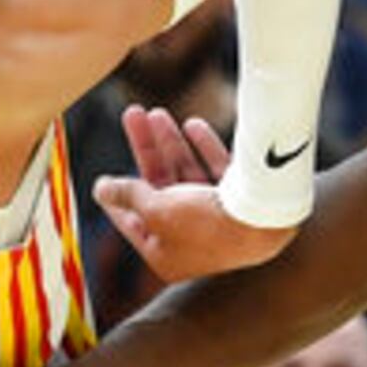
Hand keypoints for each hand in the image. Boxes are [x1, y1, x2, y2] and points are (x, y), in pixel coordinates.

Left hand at [92, 105, 297, 281]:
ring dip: (171, 142)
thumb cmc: (207, 224)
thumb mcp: (155, 209)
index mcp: (167, 254)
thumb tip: (101, 189)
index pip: (134, 222)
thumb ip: (128, 194)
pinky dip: (204, 147)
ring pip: (186, 174)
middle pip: (159, 189)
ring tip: (156, 112)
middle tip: (133, 114)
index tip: (104, 177)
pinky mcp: (239, 201)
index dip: (117, 197)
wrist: (266, 223)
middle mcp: (192, 239)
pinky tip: (193, 124)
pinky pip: (216, 171)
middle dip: (146, 150)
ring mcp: (217, 219)